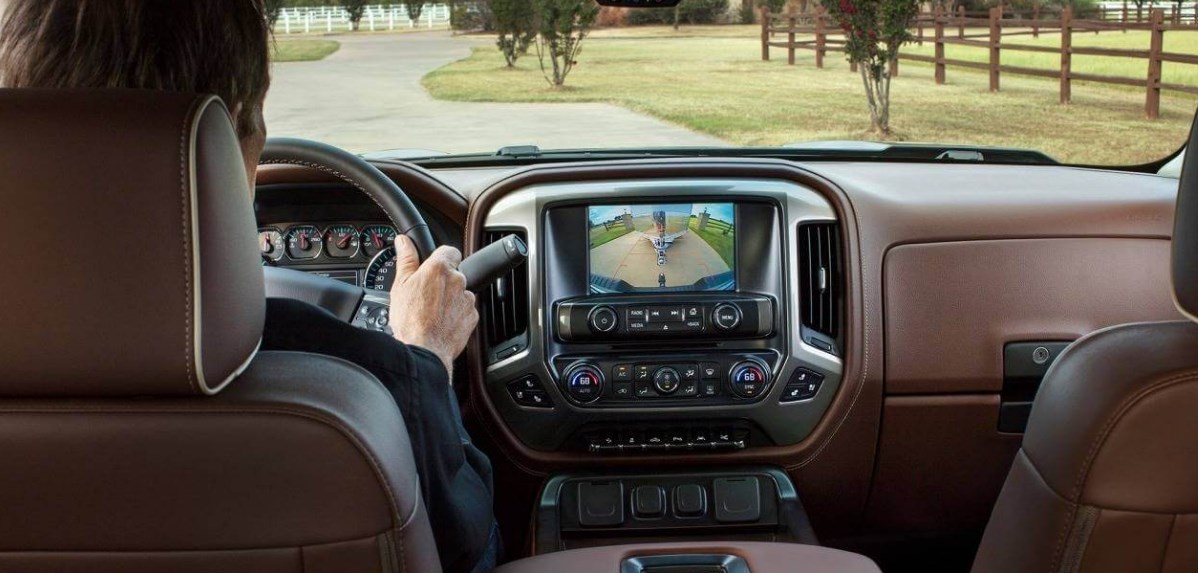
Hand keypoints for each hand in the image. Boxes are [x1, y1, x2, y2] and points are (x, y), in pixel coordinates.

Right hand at [388, 235, 478, 377]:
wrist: (424, 349)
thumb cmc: (410, 320)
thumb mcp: (400, 285)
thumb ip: (406, 259)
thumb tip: (404, 242)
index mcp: (439, 268)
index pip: (449, 251)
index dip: (440, 257)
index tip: (433, 266)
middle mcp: (458, 280)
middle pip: (453, 274)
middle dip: (442, 282)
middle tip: (426, 295)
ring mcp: (467, 299)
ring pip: (460, 293)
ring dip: (449, 299)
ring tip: (432, 312)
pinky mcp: (472, 316)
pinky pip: (465, 310)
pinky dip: (456, 314)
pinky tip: (441, 322)